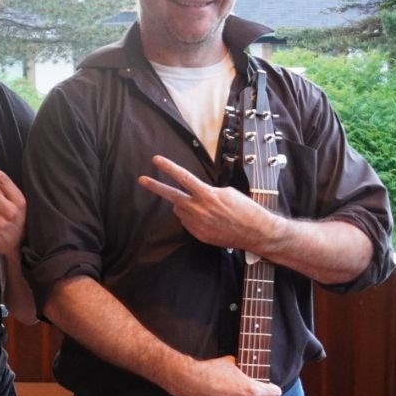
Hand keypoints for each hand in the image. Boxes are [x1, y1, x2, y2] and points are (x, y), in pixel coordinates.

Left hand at [138, 155, 272, 251]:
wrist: (254, 232)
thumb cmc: (244, 209)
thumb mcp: (227, 192)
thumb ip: (207, 191)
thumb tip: (194, 194)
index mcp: (207, 194)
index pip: (183, 177)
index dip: (169, 168)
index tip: (156, 160)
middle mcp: (198, 209)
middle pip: (172, 196)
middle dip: (155, 187)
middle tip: (141, 180)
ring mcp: (197, 223)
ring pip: (180, 210)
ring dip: (185, 205)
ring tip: (203, 208)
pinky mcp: (198, 235)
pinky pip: (187, 222)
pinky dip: (192, 218)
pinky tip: (208, 219)